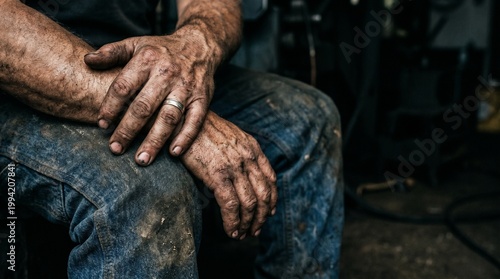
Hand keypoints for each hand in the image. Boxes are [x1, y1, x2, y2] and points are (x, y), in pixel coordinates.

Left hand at [84, 33, 216, 165]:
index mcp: (147, 59)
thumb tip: (87, 61)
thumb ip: (111, 52)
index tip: (101, 124)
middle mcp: (167, 73)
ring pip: (169, 117)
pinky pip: (195, 120)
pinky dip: (185, 137)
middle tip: (116, 148)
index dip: (110, 106)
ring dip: (155, 140)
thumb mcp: (135, 44)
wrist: (199, 45)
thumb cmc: (161, 49)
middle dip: (128, 130)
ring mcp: (187, 87)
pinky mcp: (203, 98)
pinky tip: (173, 153)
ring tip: (142, 159)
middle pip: (144, 106)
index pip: (124, 86)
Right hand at [181, 112, 277, 239]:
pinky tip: (231, 231)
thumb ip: (238, 153)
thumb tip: (239, 174)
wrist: (180, 118)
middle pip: (264, 194)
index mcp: (252, 147)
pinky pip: (232, 205)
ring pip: (250, 203)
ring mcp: (234, 166)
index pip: (271, 179)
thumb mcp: (228, 136)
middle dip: (262, 216)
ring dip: (248, 224)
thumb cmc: (199, 128)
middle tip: (255, 229)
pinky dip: (233, 222)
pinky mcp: (217, 174)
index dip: (271, 200)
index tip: (268, 212)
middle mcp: (248, 157)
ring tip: (242, 234)